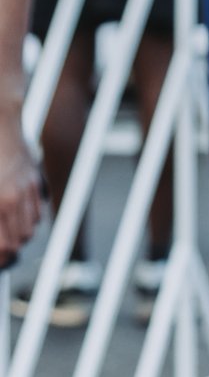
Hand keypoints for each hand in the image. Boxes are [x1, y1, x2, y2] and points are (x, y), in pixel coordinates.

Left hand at [0, 121, 41, 267]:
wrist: (0, 120)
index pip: (4, 245)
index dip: (1, 257)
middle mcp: (13, 199)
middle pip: (19, 240)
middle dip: (9, 249)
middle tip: (0, 250)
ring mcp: (26, 190)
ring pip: (30, 227)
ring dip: (19, 234)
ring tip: (6, 234)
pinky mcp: (34, 181)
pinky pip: (37, 210)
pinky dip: (29, 218)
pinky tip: (16, 216)